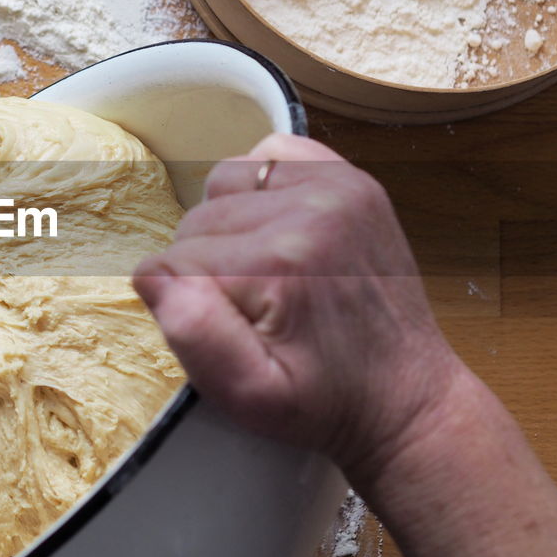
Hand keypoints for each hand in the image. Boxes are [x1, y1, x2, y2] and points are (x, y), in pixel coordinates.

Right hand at [133, 133, 464, 479]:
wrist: (403, 396)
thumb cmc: (323, 402)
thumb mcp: (249, 396)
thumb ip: (194, 333)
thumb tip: (153, 275)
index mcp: (280, 261)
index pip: (173, 262)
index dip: (186, 305)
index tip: (231, 335)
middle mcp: (310, 207)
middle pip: (196, 221)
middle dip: (205, 267)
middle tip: (251, 312)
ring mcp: (336, 185)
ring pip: (223, 183)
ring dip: (226, 224)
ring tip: (262, 271)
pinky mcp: (350, 177)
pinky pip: (270, 153)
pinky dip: (259, 187)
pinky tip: (279, 231)